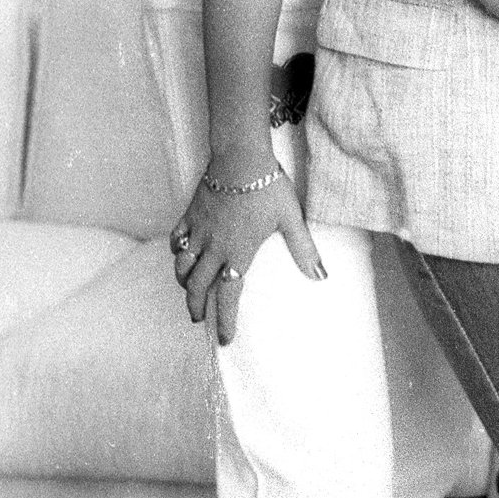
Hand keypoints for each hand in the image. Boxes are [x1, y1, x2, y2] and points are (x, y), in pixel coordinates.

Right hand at [169, 163, 325, 345]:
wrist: (240, 158)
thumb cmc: (268, 187)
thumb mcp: (290, 219)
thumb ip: (303, 249)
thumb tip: (321, 276)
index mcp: (239, 253)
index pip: (229, 296)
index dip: (226, 321)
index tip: (225, 339)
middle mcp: (215, 247)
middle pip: (199, 287)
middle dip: (197, 308)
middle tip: (198, 320)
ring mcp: (199, 231)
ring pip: (183, 267)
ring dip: (184, 284)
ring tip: (188, 292)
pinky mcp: (190, 214)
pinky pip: (177, 239)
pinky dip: (177, 252)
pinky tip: (181, 254)